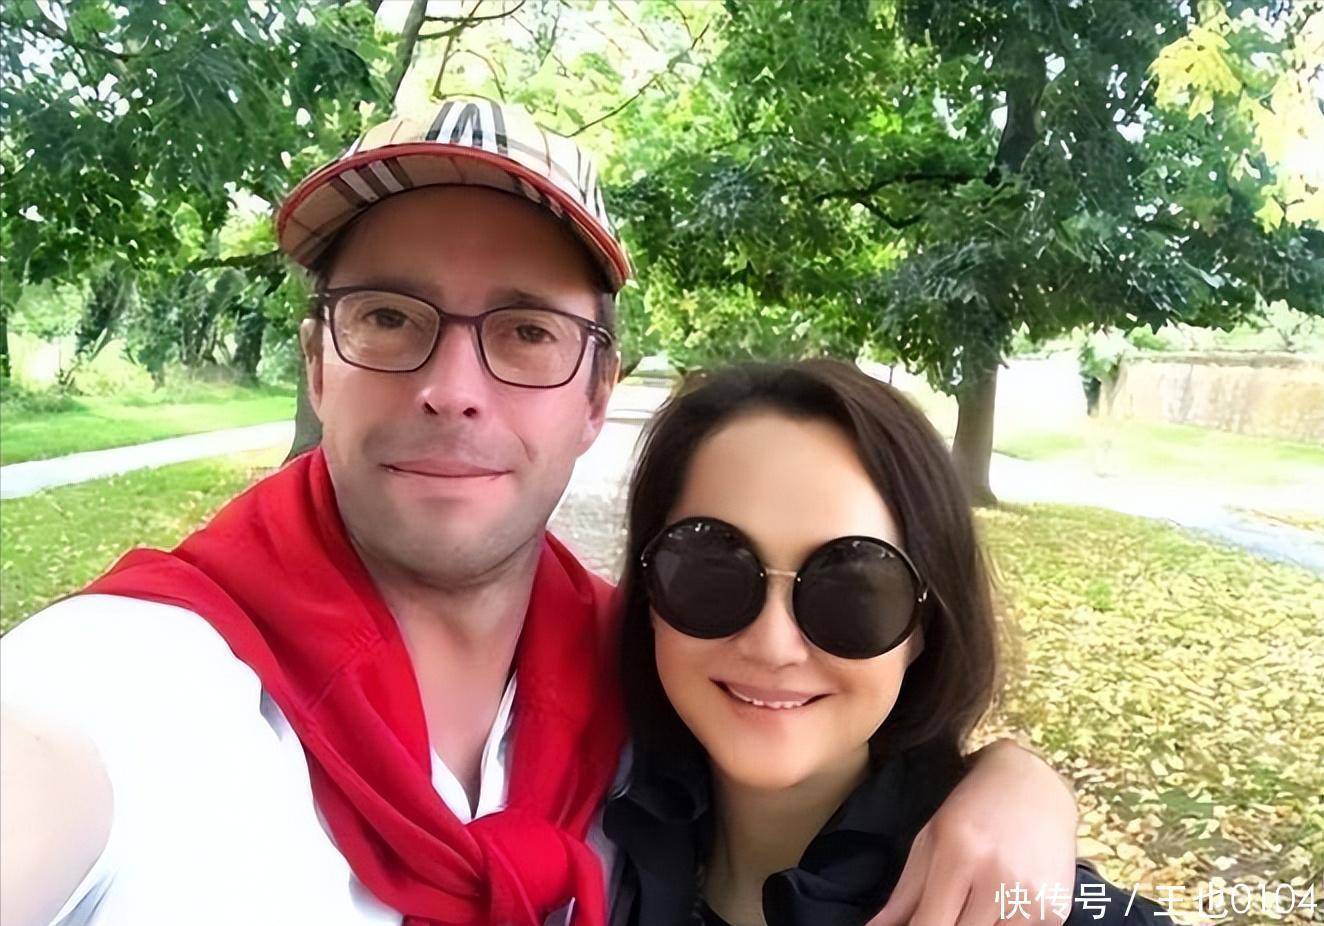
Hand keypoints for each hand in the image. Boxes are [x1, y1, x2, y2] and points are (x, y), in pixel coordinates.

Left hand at [868, 739, 1077, 925]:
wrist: (1035, 785)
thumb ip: (904, 894)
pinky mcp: (1056, 912)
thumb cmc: (973, 809)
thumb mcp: (930, 839)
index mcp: (960, 855)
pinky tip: (999, 906)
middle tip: (944, 912)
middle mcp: (999, 878)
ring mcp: (1033, 898)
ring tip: (972, 904)